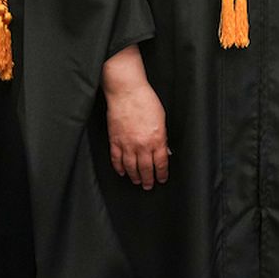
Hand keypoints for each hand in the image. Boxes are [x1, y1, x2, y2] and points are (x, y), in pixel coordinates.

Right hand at [101, 47, 168, 188]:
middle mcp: (142, 145)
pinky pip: (116, 159)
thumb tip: (163, 149)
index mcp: (157, 139)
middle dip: (148, 179)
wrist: (127, 92)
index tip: (162, 178)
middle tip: (148, 186)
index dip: (162, 173)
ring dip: (134, 176)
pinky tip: (122, 172)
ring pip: (131, 167)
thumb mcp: (162, 118)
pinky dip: (119, 168)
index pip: (161, 163)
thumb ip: (162, 136)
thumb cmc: (146, 100)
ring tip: (137, 181)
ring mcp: (127, 144)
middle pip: (146, 169)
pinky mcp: (115, 140)